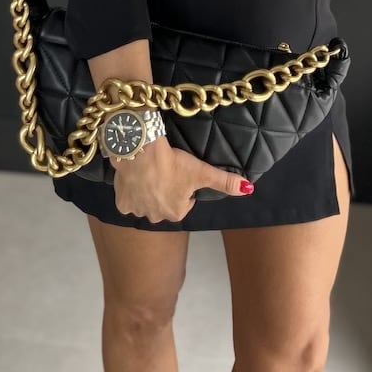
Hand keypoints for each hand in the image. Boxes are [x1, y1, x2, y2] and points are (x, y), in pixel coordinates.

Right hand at [112, 137, 252, 222]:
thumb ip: (225, 182)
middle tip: (165, 170)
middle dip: (166, 190)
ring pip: (146, 202)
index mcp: (178, 213)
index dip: (184, 185)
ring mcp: (138, 212)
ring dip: (148, 191)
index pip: (185, 201)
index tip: (181, 172)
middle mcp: (157, 218)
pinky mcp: (122, 204)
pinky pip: (128, 200)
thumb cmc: (174, 164)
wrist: (141, 153)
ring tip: (150, 172)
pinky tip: (135, 178)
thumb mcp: (202, 172)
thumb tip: (250, 189)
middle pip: (164, 203)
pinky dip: (131, 191)